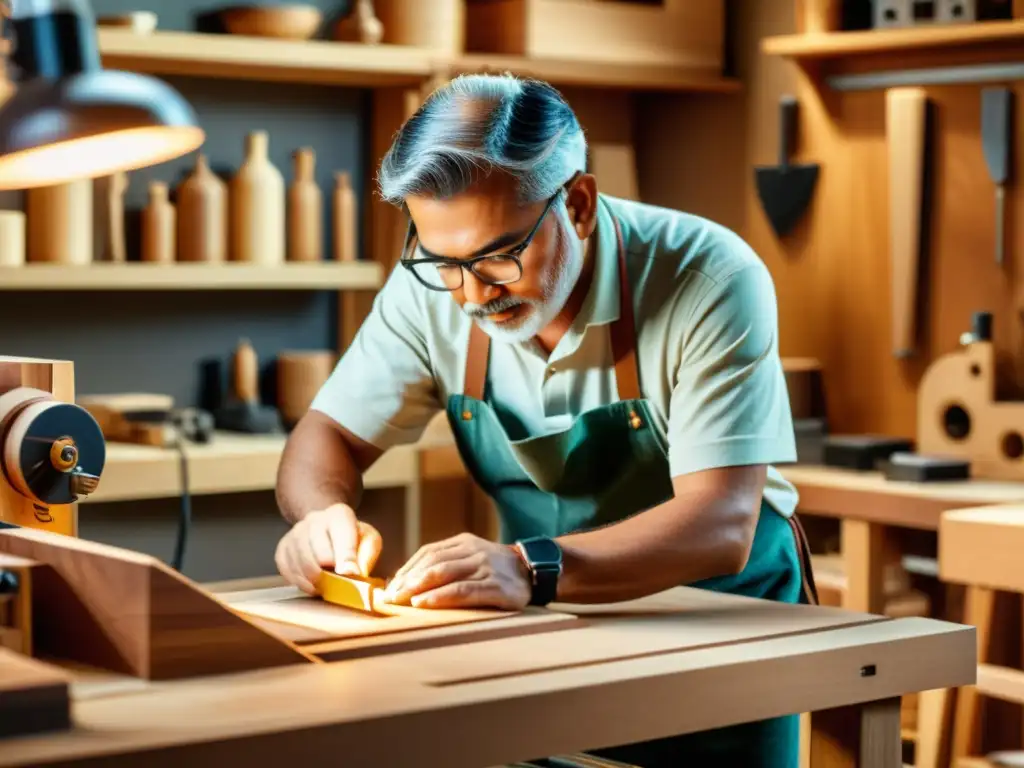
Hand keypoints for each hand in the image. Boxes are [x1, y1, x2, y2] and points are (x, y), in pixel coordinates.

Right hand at [274, 503, 381, 595]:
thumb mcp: (369, 541)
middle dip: (330, 573)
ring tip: (326, 587)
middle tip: (338, 584)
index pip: (342, 537)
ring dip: (314, 581)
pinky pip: (287, 569)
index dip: (346, 557)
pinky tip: (312, 584)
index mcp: (339, 514)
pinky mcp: (283, 547)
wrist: (328, 528)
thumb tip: (352, 572)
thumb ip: (366, 555)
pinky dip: (300, 582)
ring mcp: (295, 532)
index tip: (349, 573)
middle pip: (318, 553)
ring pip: (300, 563)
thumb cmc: (353, 538)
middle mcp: (314, 519)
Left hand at [382, 532, 531, 609]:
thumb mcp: (473, 558)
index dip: (407, 569)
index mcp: (464, 542)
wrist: (536, 572)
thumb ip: (448, 564)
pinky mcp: (495, 586)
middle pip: (433, 562)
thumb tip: (410, 582)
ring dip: (418, 587)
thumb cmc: (497, 570)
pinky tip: (424, 603)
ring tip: (401, 600)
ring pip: (445, 574)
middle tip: (389, 596)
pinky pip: (462, 590)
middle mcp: (473, 551)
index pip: (428, 552)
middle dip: (407, 580)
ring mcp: (485, 567)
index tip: (390, 586)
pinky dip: (440, 597)